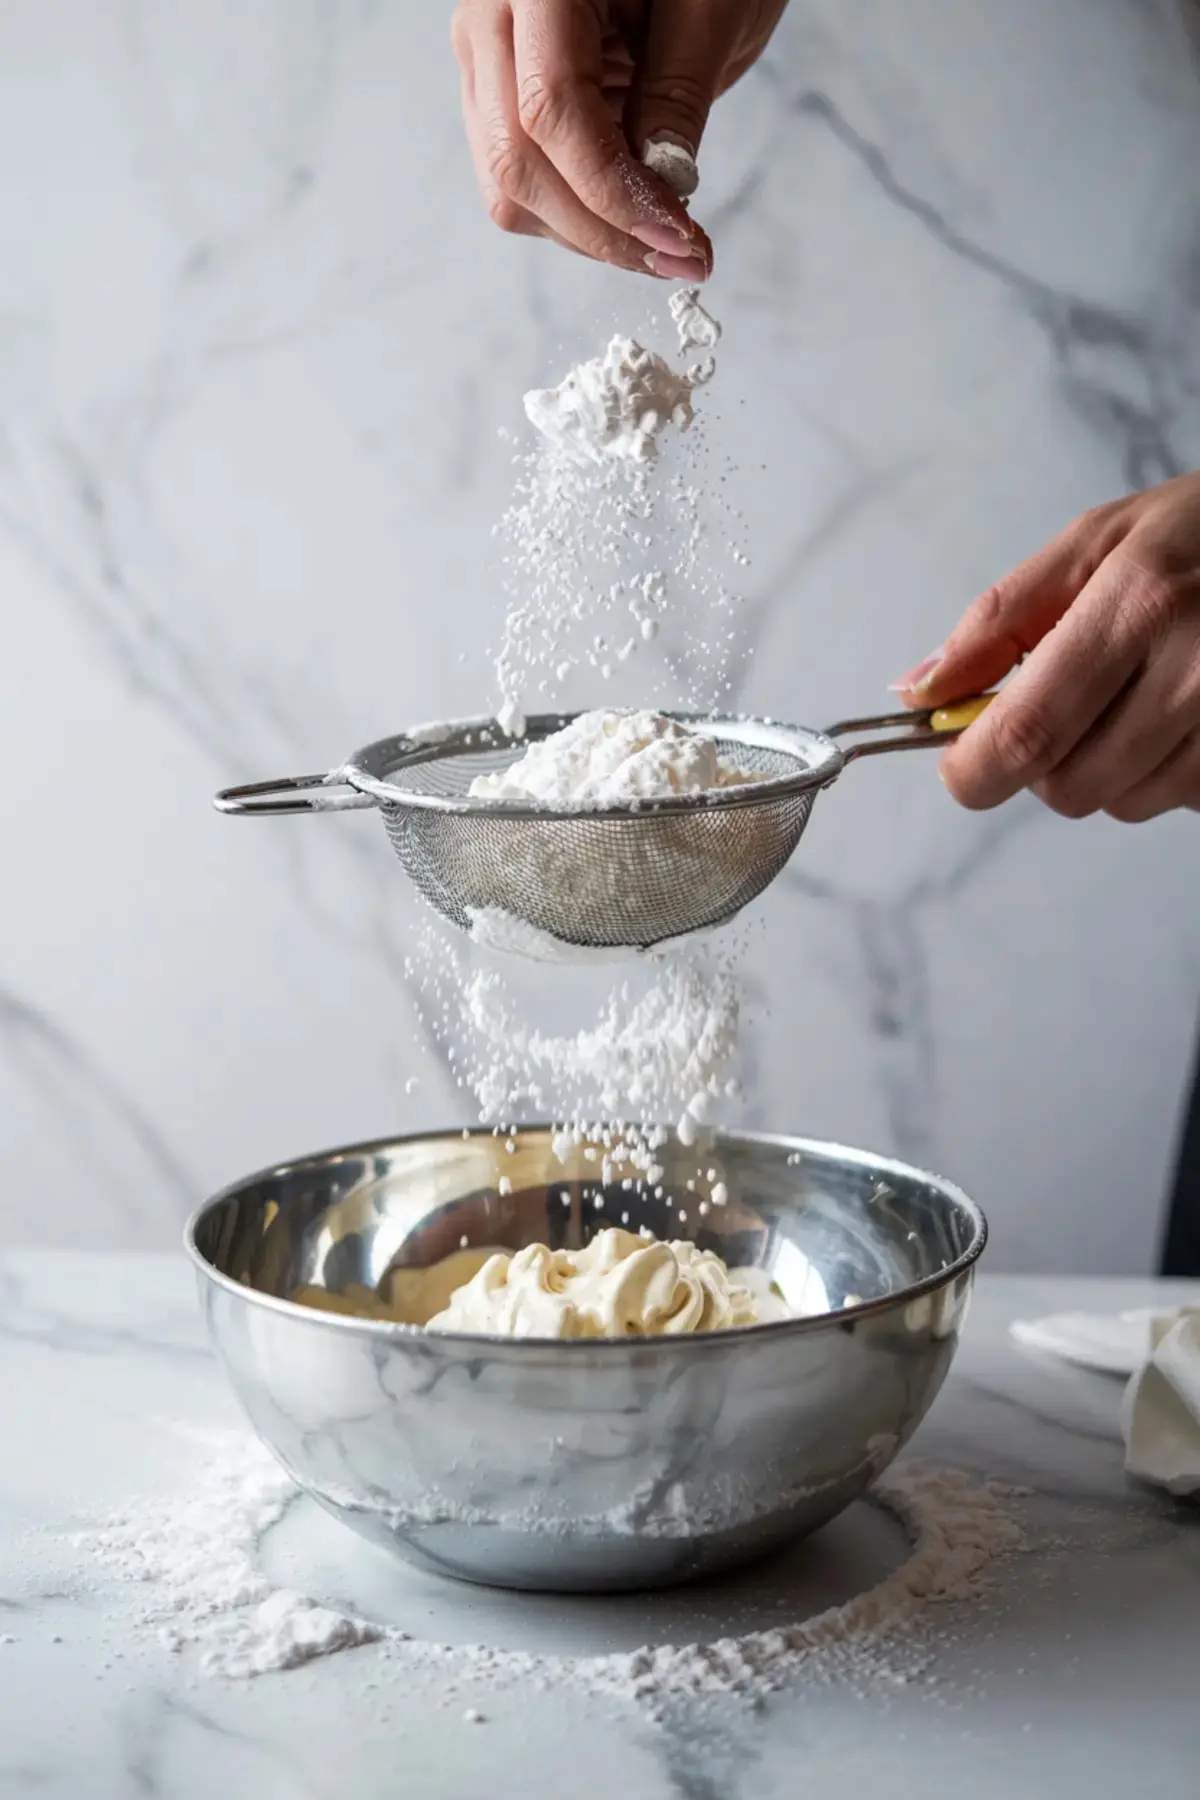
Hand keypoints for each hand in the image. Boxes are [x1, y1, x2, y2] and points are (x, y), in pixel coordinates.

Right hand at [450, 0, 788, 275]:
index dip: (613, 192)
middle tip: (680, 258)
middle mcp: (490, 18)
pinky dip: (578, 212)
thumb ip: (677, 97)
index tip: (679, 238)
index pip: (551, 112)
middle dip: (601, 229)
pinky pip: (521, 180)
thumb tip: (663, 193)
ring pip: (508, 186)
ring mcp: (485, 59)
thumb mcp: (710, 8)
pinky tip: (634, 210)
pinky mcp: (499, 95)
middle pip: (516, 161)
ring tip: (663, 238)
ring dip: (587, 232)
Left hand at [891, 473, 1199, 821]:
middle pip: (1070, 786)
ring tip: (1142, 696)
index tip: (960, 766)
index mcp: (1141, 603)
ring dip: (1109, 769)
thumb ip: (999, 620)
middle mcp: (1197, 668)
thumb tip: (920, 690)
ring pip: (1126, 803)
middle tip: (1066, 707)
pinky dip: (1164, 771)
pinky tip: (1185, 712)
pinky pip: (1181, 800)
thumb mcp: (1098, 542)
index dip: (974, 770)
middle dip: (1043, 764)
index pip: (1027, 732)